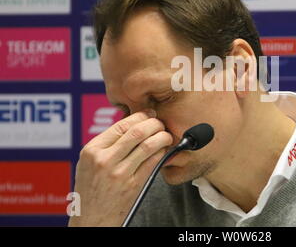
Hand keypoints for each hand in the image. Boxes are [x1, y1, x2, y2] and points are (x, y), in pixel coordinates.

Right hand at [68, 110, 172, 226]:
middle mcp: (104, 160)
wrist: (91, 220)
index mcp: (91, 150)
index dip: (140, 116)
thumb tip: (133, 124)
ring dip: (162, 136)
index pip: (121, 125)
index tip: (150, 114)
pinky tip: (164, 150)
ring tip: (166, 135)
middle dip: (154, 123)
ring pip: (148, 145)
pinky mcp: (132, 185)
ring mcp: (119, 173)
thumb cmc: (91, 190)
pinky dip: (162, 152)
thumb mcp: (88, 163)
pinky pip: (153, 162)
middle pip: (137, 131)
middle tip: (161, 123)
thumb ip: (106, 144)